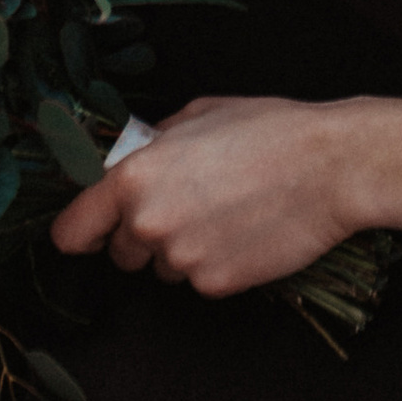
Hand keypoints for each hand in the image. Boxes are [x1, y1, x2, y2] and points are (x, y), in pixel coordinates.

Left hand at [51, 95, 369, 298]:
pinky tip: (245, 232)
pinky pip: (199, 280)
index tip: (91, 232)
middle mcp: (148, 224)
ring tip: (226, 213)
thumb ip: (152, 144)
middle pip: (120, 254)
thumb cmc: (266, 130)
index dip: (82, 231)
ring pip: (162, 268)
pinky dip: (216, 263)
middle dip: (142, 236)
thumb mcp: (196, 114)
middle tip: (187, 205)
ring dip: (182, 250)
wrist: (329, 166)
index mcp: (133, 178)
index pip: (72, 231)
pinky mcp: (216, 285)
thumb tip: (132, 158)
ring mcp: (182, 260)